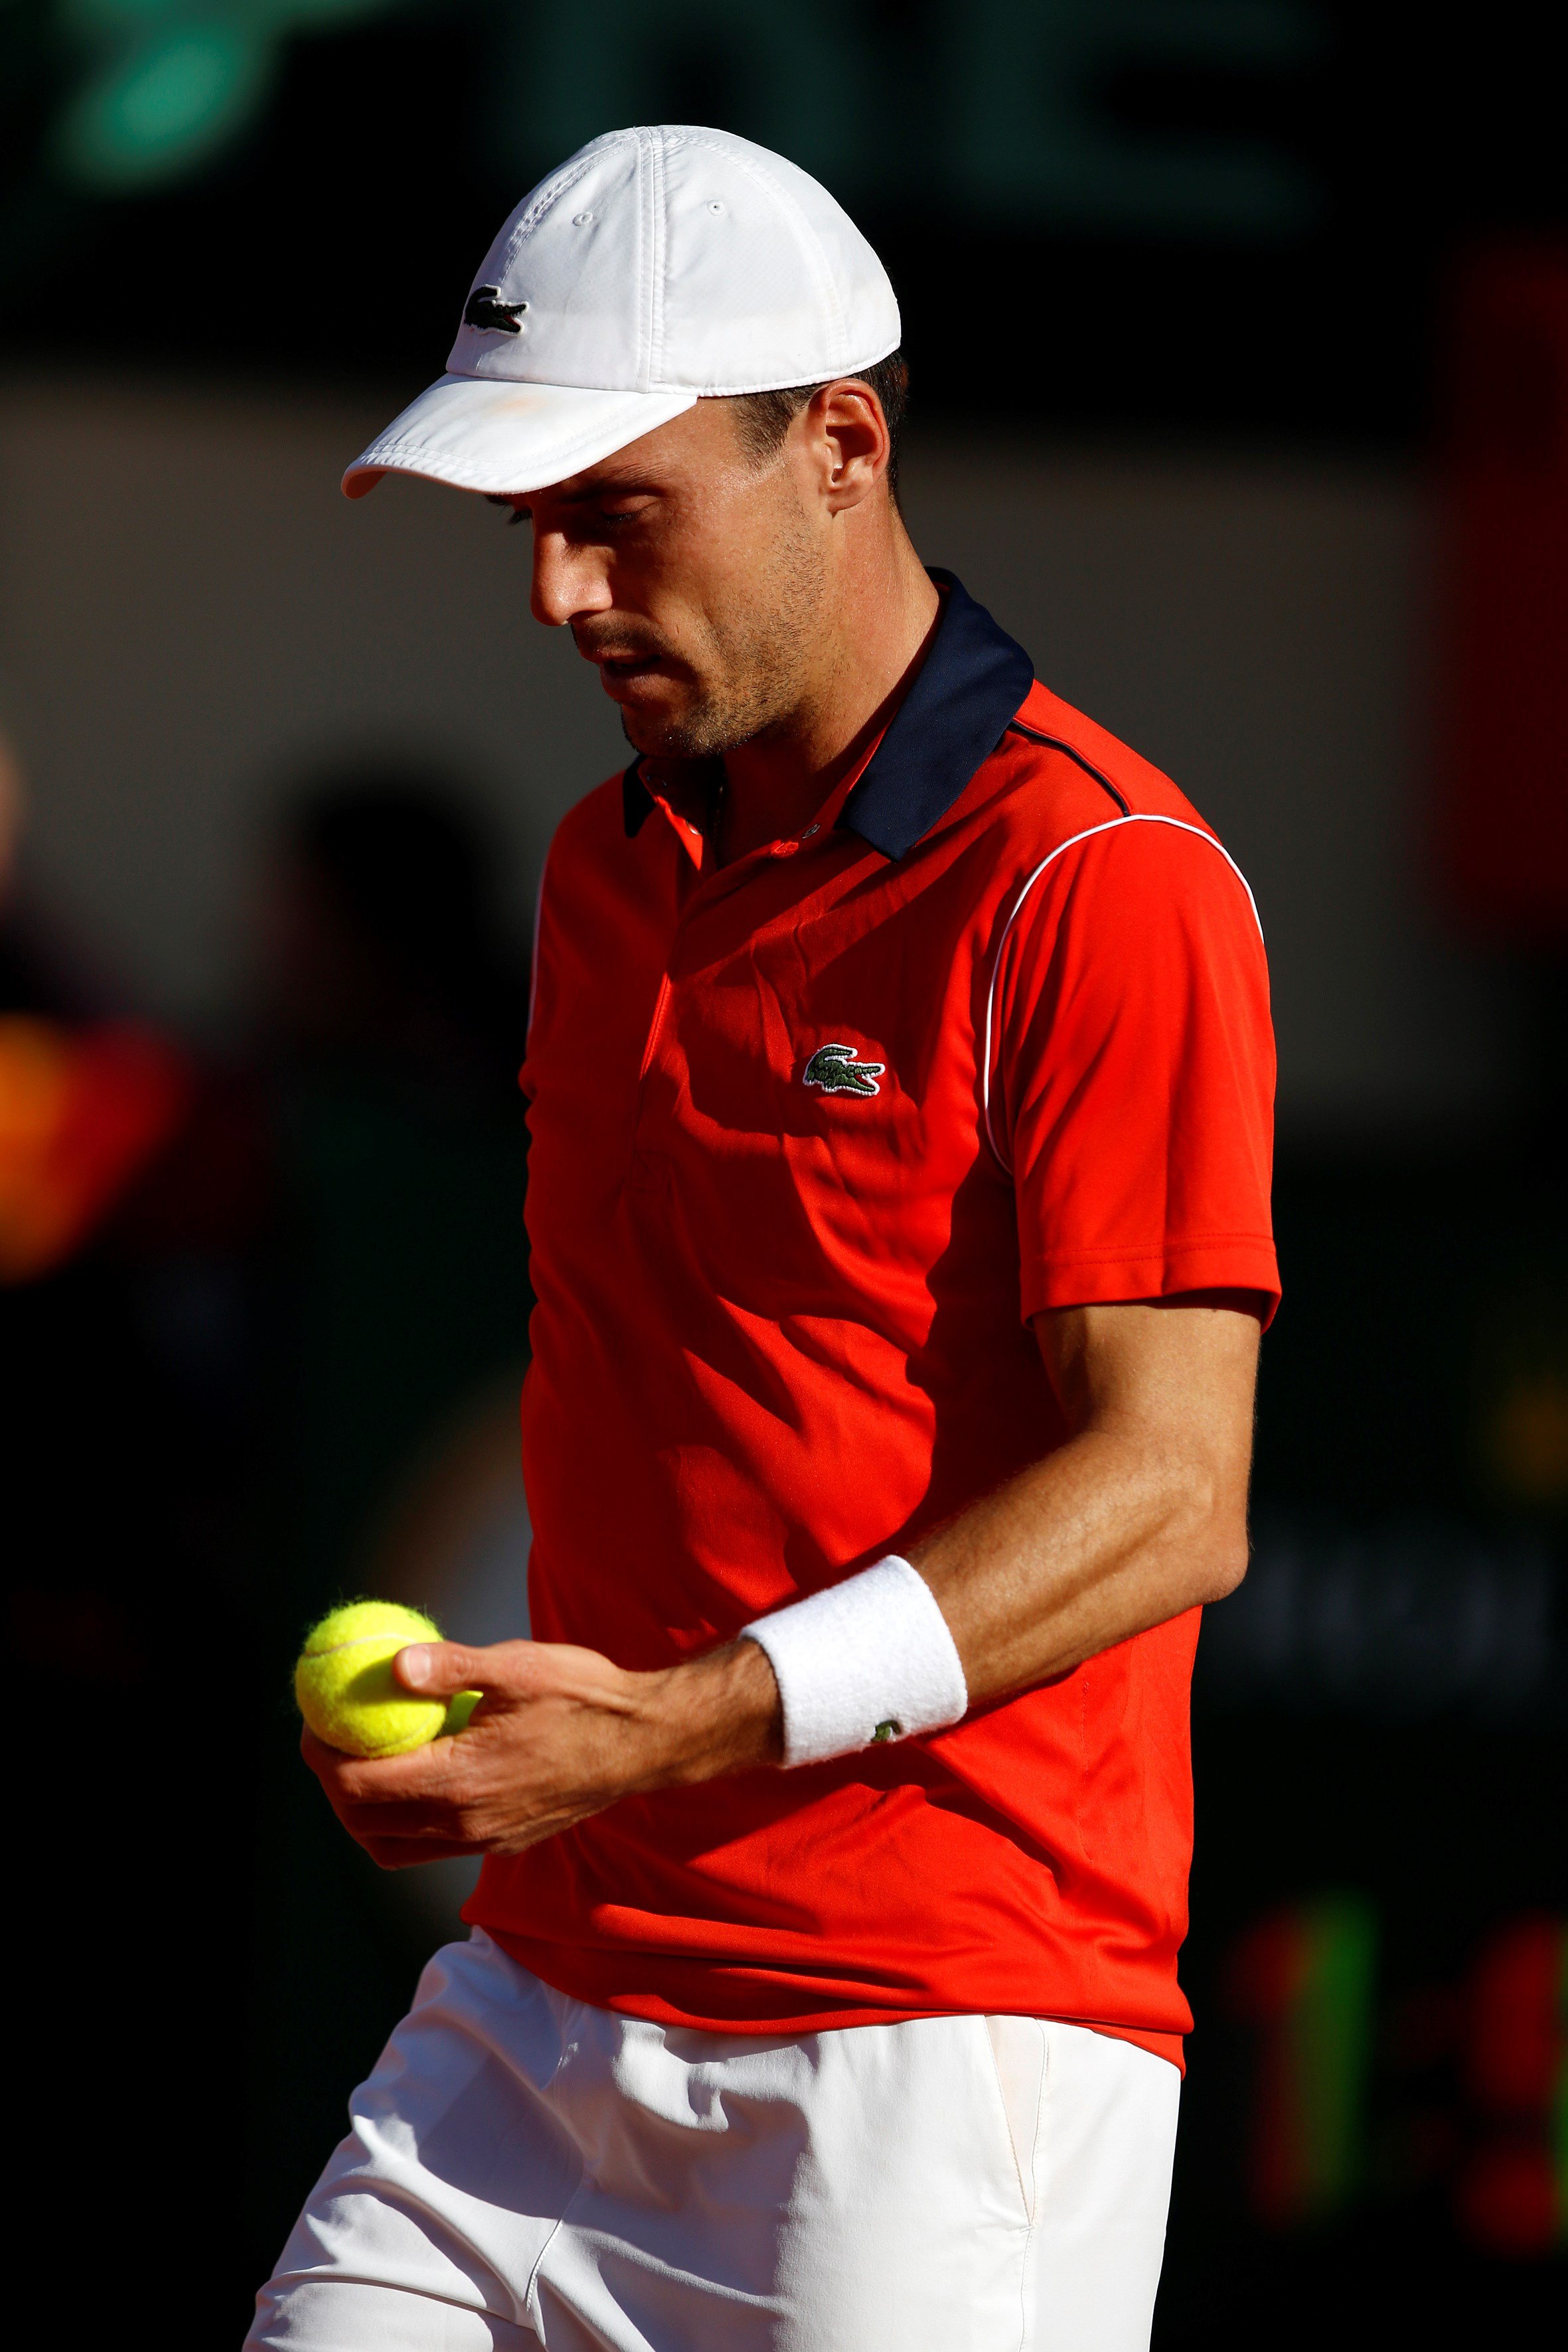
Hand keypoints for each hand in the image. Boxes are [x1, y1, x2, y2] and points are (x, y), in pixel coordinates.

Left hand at [301, 1634, 782, 1868]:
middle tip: (328, 1741)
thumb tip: (394, 1663)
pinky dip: (407, 1818)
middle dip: (333, 1788)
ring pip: (395, 1846)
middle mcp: (465, 1824)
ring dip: (365, 1813)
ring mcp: (485, 1839)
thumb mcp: (516, 1666)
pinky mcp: (503, 1841)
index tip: (314, 1719)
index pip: (358, 1787)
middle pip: (365, 1826)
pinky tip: (420, 1771)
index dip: (321, 1756)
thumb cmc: (584, 1695)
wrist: (645, 1741)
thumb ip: (451, 1668)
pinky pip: (433, 1844)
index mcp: (460, 1783)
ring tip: (364, 1762)